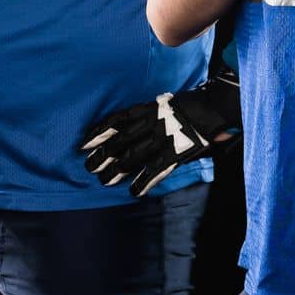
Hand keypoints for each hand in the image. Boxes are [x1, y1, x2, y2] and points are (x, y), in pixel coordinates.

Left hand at [78, 64, 240, 196]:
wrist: (212, 107)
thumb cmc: (187, 105)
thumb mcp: (162, 104)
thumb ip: (146, 116)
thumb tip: (126, 127)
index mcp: (146, 110)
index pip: (115, 121)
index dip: (98, 133)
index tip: (83, 144)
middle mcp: (150, 124)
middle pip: (119, 142)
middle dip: (102, 156)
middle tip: (89, 167)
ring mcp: (161, 138)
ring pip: (132, 157)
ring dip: (116, 171)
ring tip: (104, 181)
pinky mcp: (174, 152)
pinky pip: (154, 169)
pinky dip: (142, 182)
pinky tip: (133, 191)